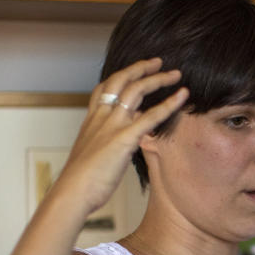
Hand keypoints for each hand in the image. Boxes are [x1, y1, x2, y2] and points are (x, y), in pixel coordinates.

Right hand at [54, 58, 187, 214]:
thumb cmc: (79, 182)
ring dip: (157, 79)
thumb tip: (110, 147)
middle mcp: (101, 117)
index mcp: (91, 121)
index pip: (103, 88)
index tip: (133, 70)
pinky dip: (169, 103)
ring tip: (174, 74)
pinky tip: (182, 95)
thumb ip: (101, 145)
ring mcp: (112, 125)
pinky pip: (151, 116)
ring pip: (136, 90)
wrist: (72, 193)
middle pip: (120, 80)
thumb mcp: (88, 156)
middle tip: (157, 62)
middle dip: (140, 67)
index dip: (120, 76)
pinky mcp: (124, 138)